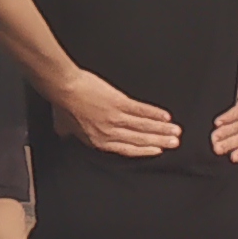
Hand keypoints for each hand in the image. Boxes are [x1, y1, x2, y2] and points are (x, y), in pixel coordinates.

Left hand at [59, 69, 181, 158]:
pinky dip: (154, 114)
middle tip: (174, 143)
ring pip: (143, 127)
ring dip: (161, 130)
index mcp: (97, 140)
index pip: (126, 149)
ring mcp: (115, 118)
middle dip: (159, 142)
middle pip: (139, 140)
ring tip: (175, 131)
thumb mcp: (62, 125)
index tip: (156, 150)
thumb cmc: (62, 104)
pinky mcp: (120, 103)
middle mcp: (109, 132)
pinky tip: (165, 116)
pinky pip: (141, 111)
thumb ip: (69, 133)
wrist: (64, 88)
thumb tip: (64, 135)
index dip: (144, 150)